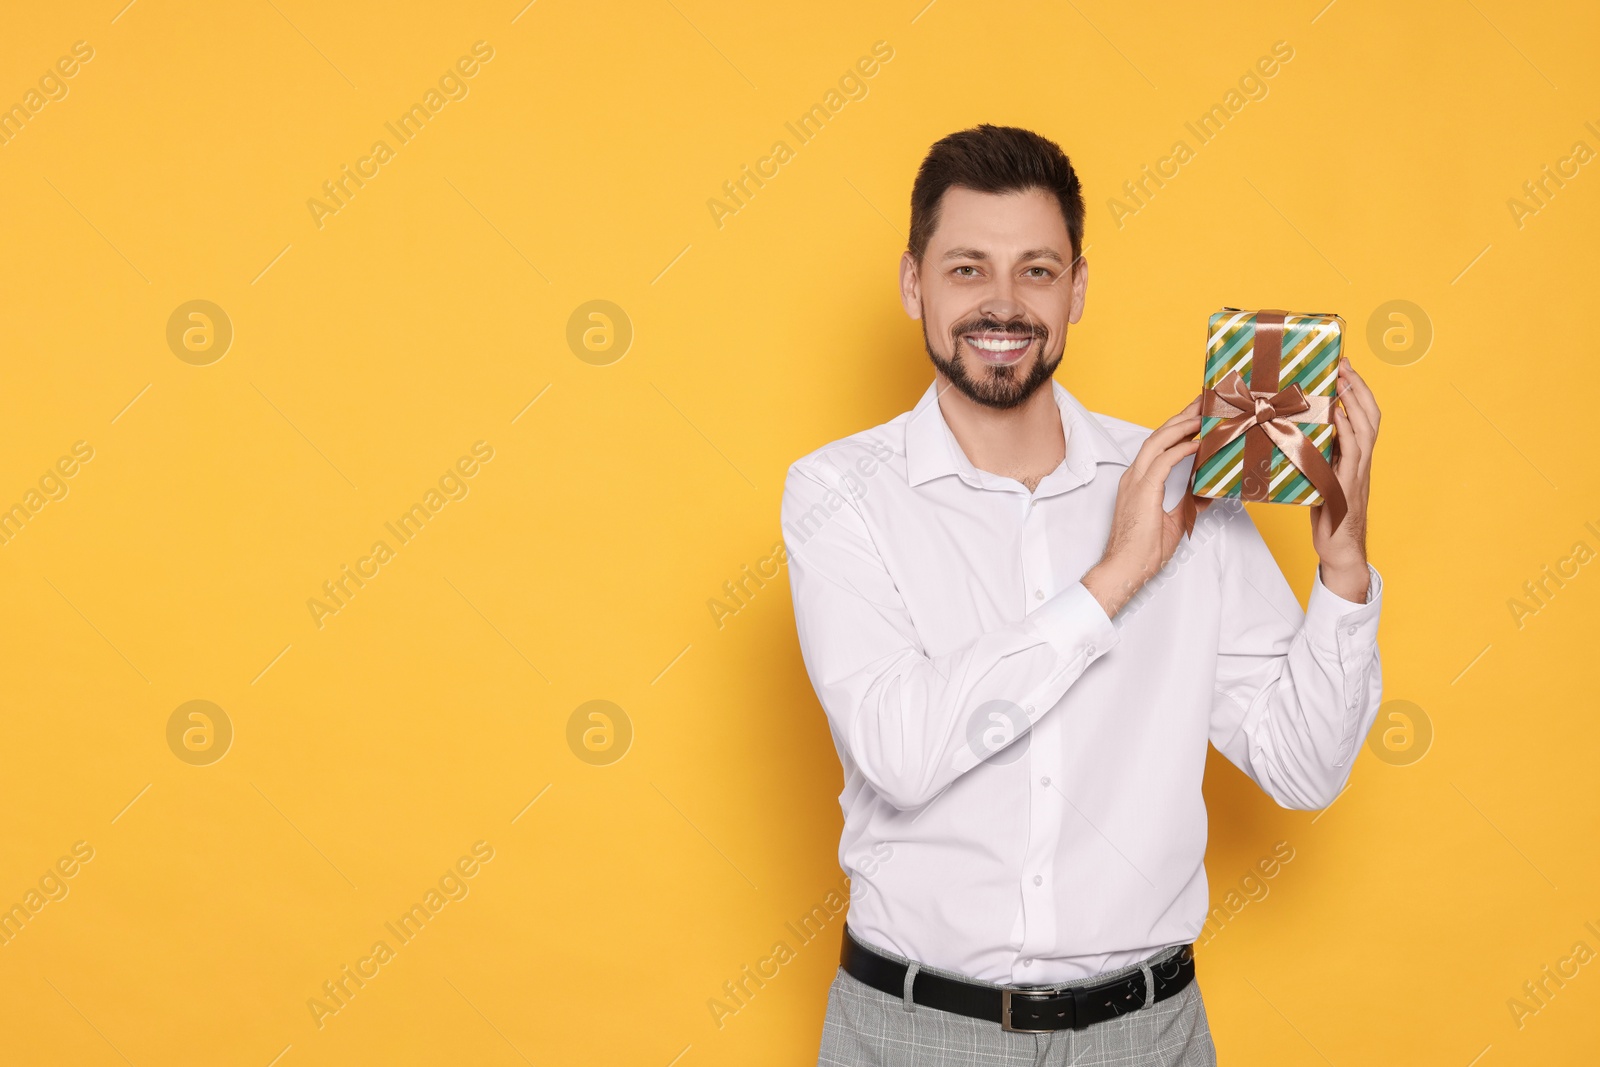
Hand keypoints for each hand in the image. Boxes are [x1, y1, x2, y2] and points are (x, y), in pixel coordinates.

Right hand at [1082, 399, 1209, 618]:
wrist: (1126, 568)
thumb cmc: (1144, 550)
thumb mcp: (1176, 520)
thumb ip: (1189, 501)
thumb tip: (1208, 490)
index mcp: (1139, 480)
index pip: (1160, 444)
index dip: (1178, 427)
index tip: (1197, 413)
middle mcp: (1134, 475)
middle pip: (1159, 435)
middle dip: (1182, 416)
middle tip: (1204, 401)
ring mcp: (1135, 481)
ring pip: (1158, 441)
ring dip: (1182, 426)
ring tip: (1203, 414)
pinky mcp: (1142, 490)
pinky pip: (1163, 461)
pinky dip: (1180, 449)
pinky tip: (1197, 443)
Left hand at [1313, 357, 1378, 599]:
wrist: (1338, 547)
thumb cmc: (1326, 513)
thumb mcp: (1318, 476)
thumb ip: (1315, 455)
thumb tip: (1293, 432)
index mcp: (1354, 456)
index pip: (1363, 416)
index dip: (1357, 391)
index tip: (1344, 367)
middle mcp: (1361, 460)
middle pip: (1370, 415)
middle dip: (1358, 387)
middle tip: (1344, 364)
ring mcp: (1357, 471)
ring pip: (1366, 429)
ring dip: (1355, 402)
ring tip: (1342, 381)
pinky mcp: (1348, 484)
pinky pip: (1352, 453)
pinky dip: (1347, 431)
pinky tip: (1337, 416)